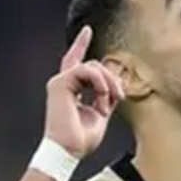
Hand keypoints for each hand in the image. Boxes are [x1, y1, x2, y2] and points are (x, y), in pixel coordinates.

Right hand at [44, 26, 123, 157]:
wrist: (68, 150)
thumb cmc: (80, 140)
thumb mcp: (100, 115)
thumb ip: (106, 98)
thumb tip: (115, 86)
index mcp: (71, 90)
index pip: (77, 63)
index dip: (81, 45)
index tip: (87, 30)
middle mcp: (64, 83)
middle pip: (93, 65)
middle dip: (111, 78)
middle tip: (120, 96)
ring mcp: (60, 82)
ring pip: (92, 66)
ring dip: (107, 83)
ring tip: (107, 103)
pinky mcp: (60, 83)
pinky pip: (86, 70)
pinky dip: (99, 83)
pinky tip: (102, 97)